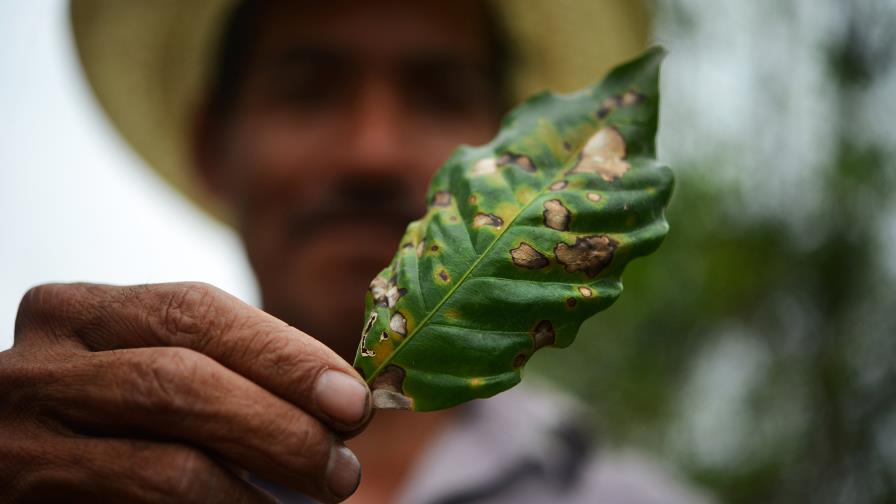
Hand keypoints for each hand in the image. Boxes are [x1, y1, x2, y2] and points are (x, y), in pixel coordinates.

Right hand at [0, 282, 369, 502]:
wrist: (21, 470)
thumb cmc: (108, 420)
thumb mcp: (149, 373)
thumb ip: (223, 371)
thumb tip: (339, 400)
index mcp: (79, 313)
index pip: (195, 312)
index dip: (284, 354)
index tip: (352, 398)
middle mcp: (36, 369)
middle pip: (181, 381)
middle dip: (281, 424)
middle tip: (342, 466)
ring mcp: (19, 444)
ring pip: (167, 466)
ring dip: (260, 488)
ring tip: (317, 495)